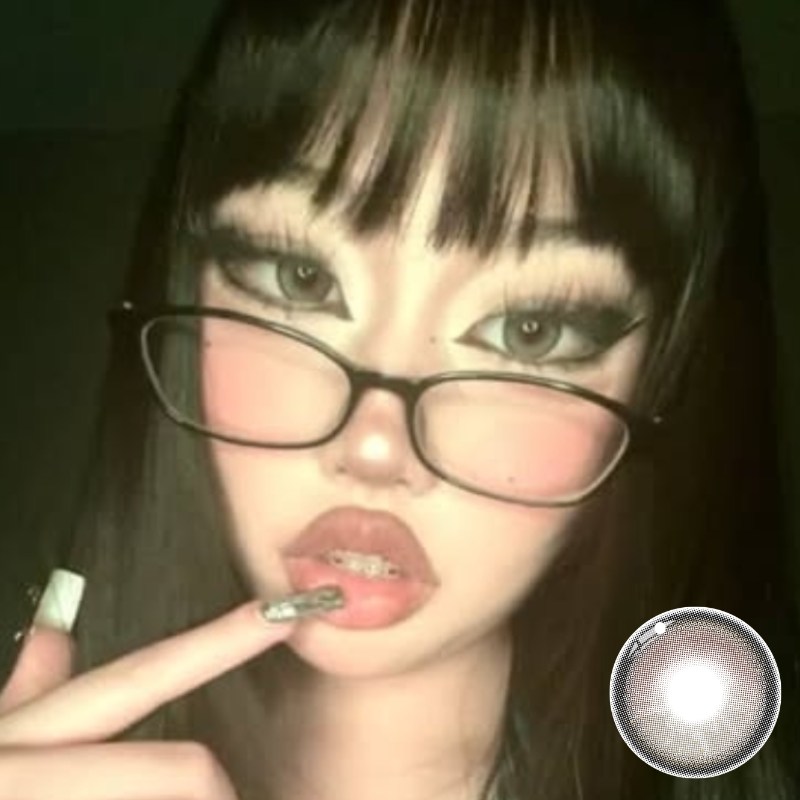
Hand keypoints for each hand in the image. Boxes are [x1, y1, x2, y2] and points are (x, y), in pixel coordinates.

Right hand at [0, 593, 293, 799]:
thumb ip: (22, 698)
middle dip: (209, 786)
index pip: (137, 678)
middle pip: (181, 770)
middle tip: (215, 793)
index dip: (219, 642)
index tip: (282, 615)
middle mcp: (26, 774)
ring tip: (182, 796)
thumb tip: (51, 628)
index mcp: (15, 741)